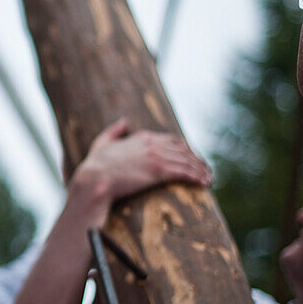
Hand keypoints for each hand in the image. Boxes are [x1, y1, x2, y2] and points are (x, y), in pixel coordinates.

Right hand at [73, 119, 211, 208]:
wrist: (94, 179)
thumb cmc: (95, 165)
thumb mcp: (102, 143)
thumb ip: (114, 131)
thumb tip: (123, 120)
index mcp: (142, 137)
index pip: (172, 140)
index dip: (185, 150)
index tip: (192, 159)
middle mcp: (152, 144)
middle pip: (183, 150)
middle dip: (196, 159)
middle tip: (205, 170)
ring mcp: (156, 156)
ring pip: (187, 161)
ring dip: (200, 170)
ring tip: (208, 179)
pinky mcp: (158, 171)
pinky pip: (184, 172)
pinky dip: (197, 176)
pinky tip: (204, 182)